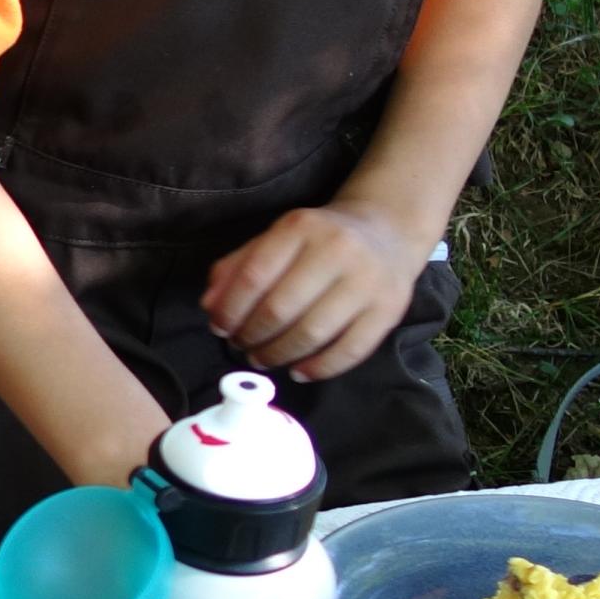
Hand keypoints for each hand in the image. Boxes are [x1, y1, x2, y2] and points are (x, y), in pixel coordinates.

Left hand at [202, 203, 429, 382]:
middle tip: (241, 346)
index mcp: (301, 227)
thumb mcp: (277, 239)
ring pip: (312, 334)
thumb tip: (210, 306)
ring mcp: (368, 282)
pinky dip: (318, 368)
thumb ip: (238, 267)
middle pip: (280, 309)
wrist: (388, 231)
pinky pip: (349, 351)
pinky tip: (298, 371)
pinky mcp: (389, 310)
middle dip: (251, 336)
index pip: (254, 276)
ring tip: (262, 358)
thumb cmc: (319, 240)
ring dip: (278, 355)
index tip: (219, 327)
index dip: (230, 309)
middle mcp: (338, 250)